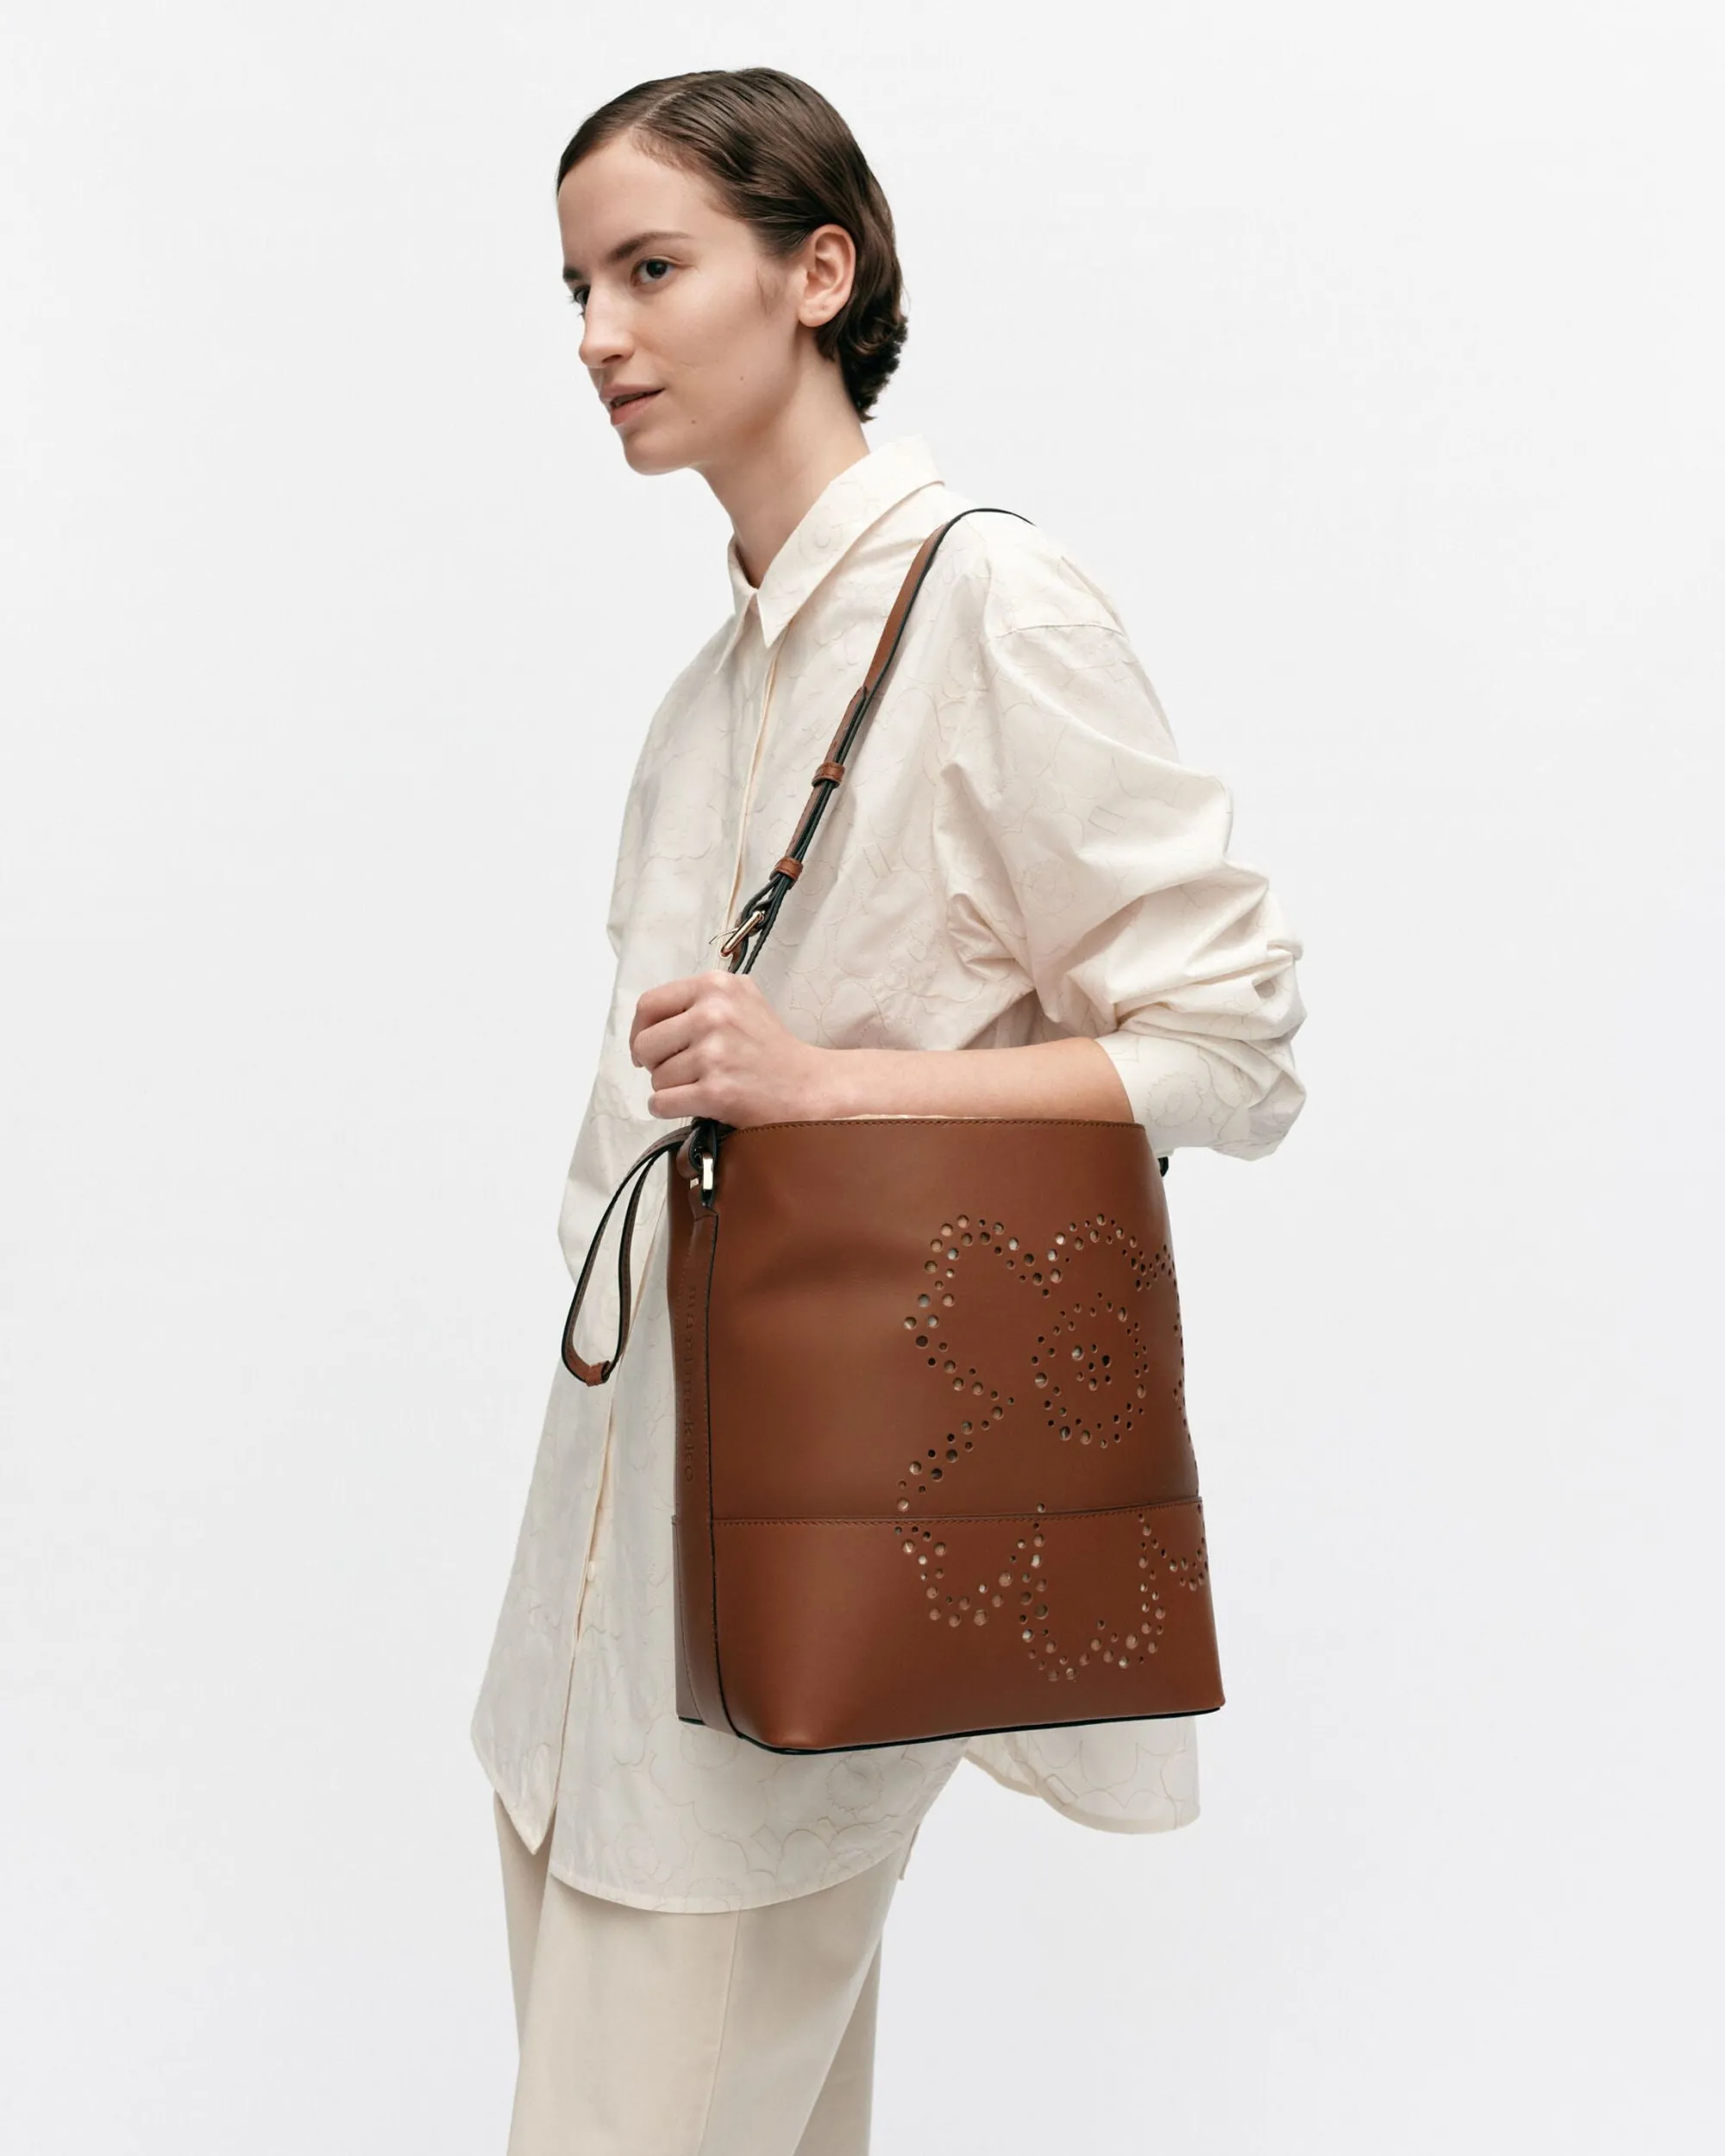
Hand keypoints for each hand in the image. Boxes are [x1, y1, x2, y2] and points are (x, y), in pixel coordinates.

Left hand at [629, 968, 833, 1125]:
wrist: (807, 1086)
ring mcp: (715, 1053)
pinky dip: (668, 1109)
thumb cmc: (770, 1047)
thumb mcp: (741, 999)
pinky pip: (662, 1103)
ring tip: (701, 1085)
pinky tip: (692, 1104)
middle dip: (654, 1064)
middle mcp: (713, 1014)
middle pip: (645, 1044)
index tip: (650, 1047)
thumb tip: (649, 1019)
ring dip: (670, 1088)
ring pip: (656, 1079)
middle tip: (679, 1071)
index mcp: (715, 985)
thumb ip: (699, 998)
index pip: (649, 1005)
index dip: (640, 1031)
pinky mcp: (716, 1091)